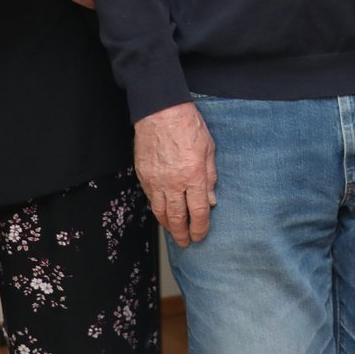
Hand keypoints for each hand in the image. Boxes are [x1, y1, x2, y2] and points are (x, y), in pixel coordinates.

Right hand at [135, 101, 216, 246]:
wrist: (161, 110)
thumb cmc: (188, 125)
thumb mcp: (209, 149)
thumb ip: (210, 177)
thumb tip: (211, 201)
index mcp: (193, 176)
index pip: (197, 212)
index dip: (199, 228)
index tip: (200, 235)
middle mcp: (173, 182)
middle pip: (177, 217)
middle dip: (182, 233)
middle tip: (186, 242)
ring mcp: (156, 179)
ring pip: (160, 211)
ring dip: (167, 226)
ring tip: (174, 232)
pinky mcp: (143, 174)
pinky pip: (150, 198)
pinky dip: (156, 209)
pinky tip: (161, 213)